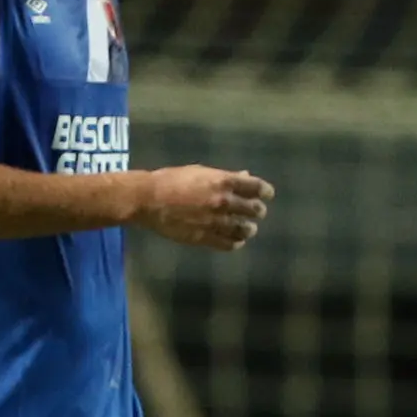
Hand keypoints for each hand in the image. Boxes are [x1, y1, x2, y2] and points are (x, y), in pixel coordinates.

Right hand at [133, 165, 272, 251]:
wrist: (148, 200)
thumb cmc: (172, 180)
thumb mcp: (200, 172)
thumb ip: (225, 176)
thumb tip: (245, 176)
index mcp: (223, 181)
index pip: (256, 188)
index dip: (265, 191)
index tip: (267, 194)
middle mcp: (224, 202)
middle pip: (254, 210)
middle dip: (257, 210)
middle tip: (256, 211)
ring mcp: (215, 221)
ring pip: (244, 229)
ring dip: (248, 228)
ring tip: (247, 228)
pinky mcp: (205, 238)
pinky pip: (229, 244)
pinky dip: (235, 243)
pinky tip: (236, 241)